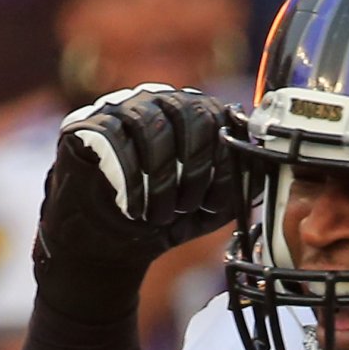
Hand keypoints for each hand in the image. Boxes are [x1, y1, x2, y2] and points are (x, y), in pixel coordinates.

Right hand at [33, 84, 243, 317]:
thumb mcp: (210, 207)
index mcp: (189, 114)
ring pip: (152, 124)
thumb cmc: (161, 220)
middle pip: (190, 112)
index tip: (213, 203)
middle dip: (195, 168)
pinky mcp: (82, 126)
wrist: (109, 247)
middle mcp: (155, 101)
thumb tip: (265, 162)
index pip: (218, 115)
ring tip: (160, 214)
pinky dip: (129, 181)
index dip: (221, 161)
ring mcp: (117, 108)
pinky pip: (112, 139)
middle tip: (186, 208)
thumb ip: (239, 183)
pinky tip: (133, 210)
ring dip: (163, 178)